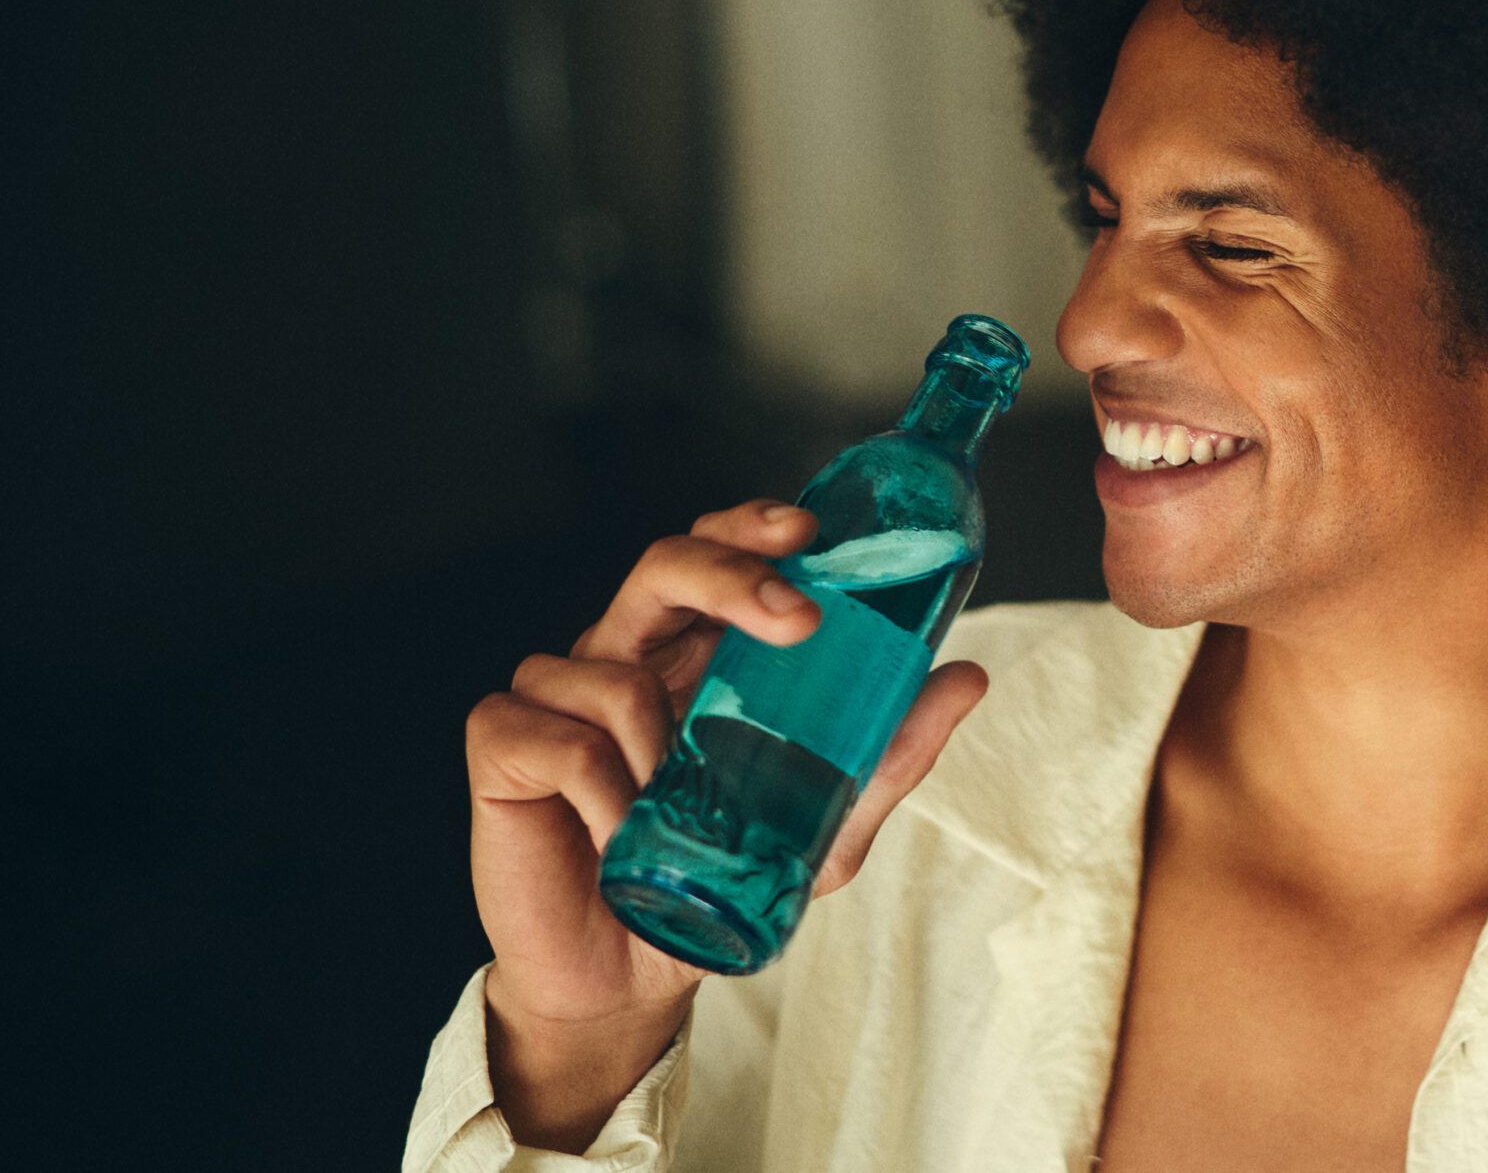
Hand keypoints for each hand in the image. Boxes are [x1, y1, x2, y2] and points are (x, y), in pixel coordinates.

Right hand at [462, 498, 987, 1141]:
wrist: (629, 978)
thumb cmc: (719, 881)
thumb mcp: (825, 827)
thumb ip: (889, 754)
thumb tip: (968, 675)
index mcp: (694, 653)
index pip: (716, 553)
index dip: (749, 526)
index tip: (806, 531)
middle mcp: (626, 653)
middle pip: (662, 564)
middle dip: (728, 573)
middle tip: (797, 621)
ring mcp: (556, 693)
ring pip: (608, 669)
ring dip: (656, 745)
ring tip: (668, 811)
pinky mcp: (503, 743)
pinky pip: (557, 737)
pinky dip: (599, 787)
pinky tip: (613, 832)